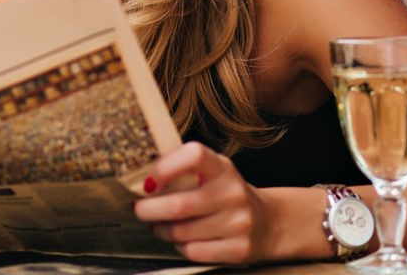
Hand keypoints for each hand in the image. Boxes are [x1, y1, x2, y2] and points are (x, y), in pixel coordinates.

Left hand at [134, 142, 272, 263]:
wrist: (267, 222)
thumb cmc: (224, 193)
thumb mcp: (211, 171)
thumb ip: (182, 169)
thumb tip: (139, 178)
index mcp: (222, 167)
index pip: (193, 156)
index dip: (165, 167)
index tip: (148, 182)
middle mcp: (233, 193)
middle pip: (178, 205)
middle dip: (149, 210)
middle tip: (139, 210)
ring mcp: (239, 222)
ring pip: (182, 232)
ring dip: (162, 230)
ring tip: (158, 225)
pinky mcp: (240, 249)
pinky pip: (194, 251)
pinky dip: (179, 246)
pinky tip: (180, 239)